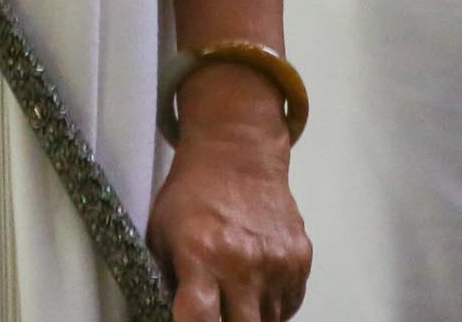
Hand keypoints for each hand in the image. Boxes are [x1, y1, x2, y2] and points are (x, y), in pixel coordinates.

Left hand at [148, 71, 311, 320]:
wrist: (236, 156)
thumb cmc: (193, 194)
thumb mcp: (161, 234)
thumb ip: (168, 280)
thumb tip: (174, 314)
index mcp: (201, 255)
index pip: (199, 318)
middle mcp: (242, 262)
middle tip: (219, 313)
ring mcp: (276, 262)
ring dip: (252, 318)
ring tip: (236, 298)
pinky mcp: (300, 258)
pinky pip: (290, 305)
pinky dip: (273, 306)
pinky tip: (256, 289)